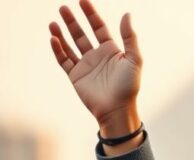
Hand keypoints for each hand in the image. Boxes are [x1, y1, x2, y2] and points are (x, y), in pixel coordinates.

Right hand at [48, 0, 141, 135]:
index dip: (91, 14)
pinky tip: (54, 38)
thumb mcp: (134, 59)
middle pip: (82, 34)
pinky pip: (64, 60)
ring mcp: (85, 65)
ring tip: (54, 21)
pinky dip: (58, 49)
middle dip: (73, 21)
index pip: (99, 27)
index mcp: (112, 51)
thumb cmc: (129, 86)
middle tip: (63, 8)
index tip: (82, 1)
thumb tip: (127, 14)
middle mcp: (97, 56)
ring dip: (62, 33)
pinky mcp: (76, 76)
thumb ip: (130, 37)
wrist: (117, 109)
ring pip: (70, 45)